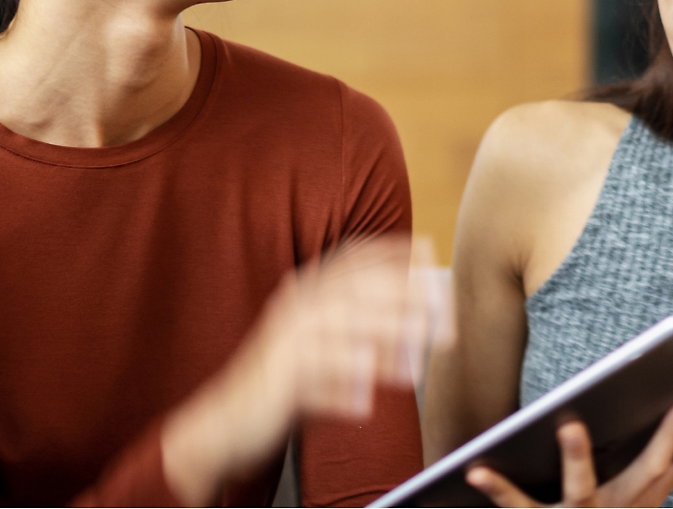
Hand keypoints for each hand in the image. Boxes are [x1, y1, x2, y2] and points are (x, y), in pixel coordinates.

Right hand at [161, 236, 449, 504]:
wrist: (226, 421)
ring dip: (386, 342)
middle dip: (406, 298)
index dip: (391, 252)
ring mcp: (286, 340)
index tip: (431, 252)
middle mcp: (296, 308)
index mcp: (305, 294)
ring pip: (343, 328)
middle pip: (357, 290)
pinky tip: (367, 402)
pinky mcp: (277, 376)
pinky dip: (345, 385)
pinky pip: (318, 374)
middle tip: (447, 321)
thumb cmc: (284, 385)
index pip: (352, 259)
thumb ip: (362, 329)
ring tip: (417, 367)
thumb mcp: (322, 346)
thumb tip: (418, 320)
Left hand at [465, 398, 672, 507]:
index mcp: (629, 504)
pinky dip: (496, 487)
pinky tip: (476, 470)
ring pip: (582, 490)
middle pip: (640, 476)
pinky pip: (514, 505)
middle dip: (654, 444)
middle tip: (665, 404)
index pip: (661, 469)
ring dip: (579, 457)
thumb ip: (661, 482)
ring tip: (574, 426)